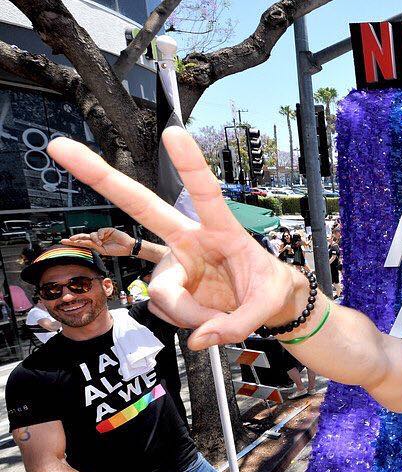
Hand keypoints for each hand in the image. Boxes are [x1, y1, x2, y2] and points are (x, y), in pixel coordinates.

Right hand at [47, 129, 304, 349]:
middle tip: (61, 147)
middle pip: (142, 206)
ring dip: (192, 315)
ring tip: (220, 317)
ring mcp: (173, 262)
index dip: (190, 164)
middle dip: (100, 176)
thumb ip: (238, 324)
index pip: (206, 193)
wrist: (265, 304)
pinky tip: (203, 318)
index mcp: (223, 230)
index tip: (173, 132)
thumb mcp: (270, 305)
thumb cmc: (269, 289)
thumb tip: (199, 339)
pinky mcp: (165, 285)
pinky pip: (163, 309)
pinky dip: (185, 322)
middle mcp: (190, 240)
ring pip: (164, 294)